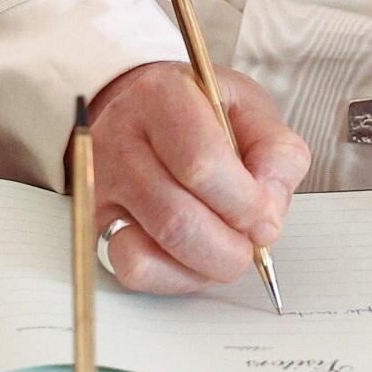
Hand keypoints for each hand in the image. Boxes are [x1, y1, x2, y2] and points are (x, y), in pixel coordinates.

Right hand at [90, 61, 310, 294]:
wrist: (148, 110)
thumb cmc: (204, 112)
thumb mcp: (251, 109)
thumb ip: (276, 154)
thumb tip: (268, 213)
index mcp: (162, 96)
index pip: (201, 163)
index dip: (244, 203)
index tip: (266, 216)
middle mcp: (120, 139)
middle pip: (176, 217)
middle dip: (230, 245)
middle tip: (251, 240)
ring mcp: (101, 184)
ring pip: (153, 249)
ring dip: (208, 263)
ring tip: (228, 247)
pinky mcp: (95, 222)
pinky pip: (134, 268)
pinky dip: (176, 275)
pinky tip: (196, 256)